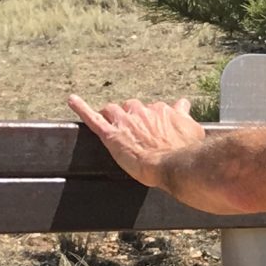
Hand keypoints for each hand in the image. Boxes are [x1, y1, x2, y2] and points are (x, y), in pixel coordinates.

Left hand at [69, 94, 204, 193]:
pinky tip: (72, 101)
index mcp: (162, 110)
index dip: (151, 119)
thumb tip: (184, 105)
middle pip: (131, 107)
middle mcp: (143, 111)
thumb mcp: (193, 130)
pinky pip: (93, 119)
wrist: (175, 165)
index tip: (153, 126)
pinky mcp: (111, 134)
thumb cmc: (186, 152)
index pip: (153, 108)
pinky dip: (81, 108)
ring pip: (113, 110)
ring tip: (115, 130)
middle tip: (136, 135)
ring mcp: (126, 121)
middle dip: (131, 118)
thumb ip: (185, 116)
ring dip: (113, 117)